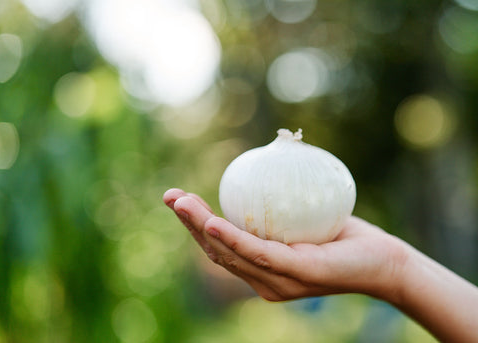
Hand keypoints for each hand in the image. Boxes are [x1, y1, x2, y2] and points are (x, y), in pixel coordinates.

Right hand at [163, 188, 408, 302]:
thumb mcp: (304, 218)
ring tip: (181, 203)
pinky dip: (233, 239)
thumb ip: (281, 206)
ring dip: (201, 228)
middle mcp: (265, 281)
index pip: (222, 248)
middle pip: (218, 252)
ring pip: (231, 254)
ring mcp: (279, 282)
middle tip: (170, 197)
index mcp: (262, 269)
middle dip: (189, 225)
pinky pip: (260, 254)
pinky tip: (214, 224)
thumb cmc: (344, 237)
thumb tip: (264, 168)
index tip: (179, 199)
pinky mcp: (297, 275)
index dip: (196, 226)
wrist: (384, 260)